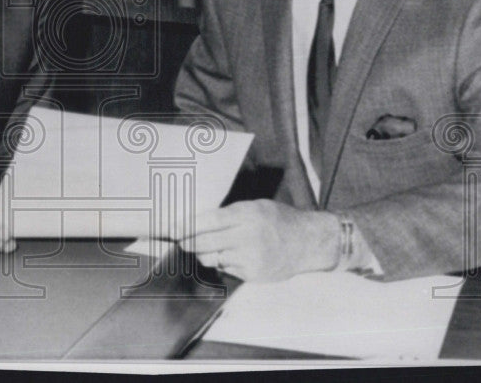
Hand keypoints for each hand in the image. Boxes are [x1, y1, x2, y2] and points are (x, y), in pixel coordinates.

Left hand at [177, 200, 339, 281]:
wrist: (309, 242)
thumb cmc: (278, 220)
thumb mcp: (255, 206)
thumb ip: (229, 214)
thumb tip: (195, 222)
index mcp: (248, 215)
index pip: (209, 221)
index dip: (186, 226)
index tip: (171, 229)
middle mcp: (248, 237)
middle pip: (205, 243)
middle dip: (187, 242)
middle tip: (179, 239)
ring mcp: (251, 258)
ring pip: (211, 258)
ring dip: (203, 253)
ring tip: (205, 246)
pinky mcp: (253, 275)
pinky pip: (225, 269)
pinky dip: (221, 262)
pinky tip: (228, 255)